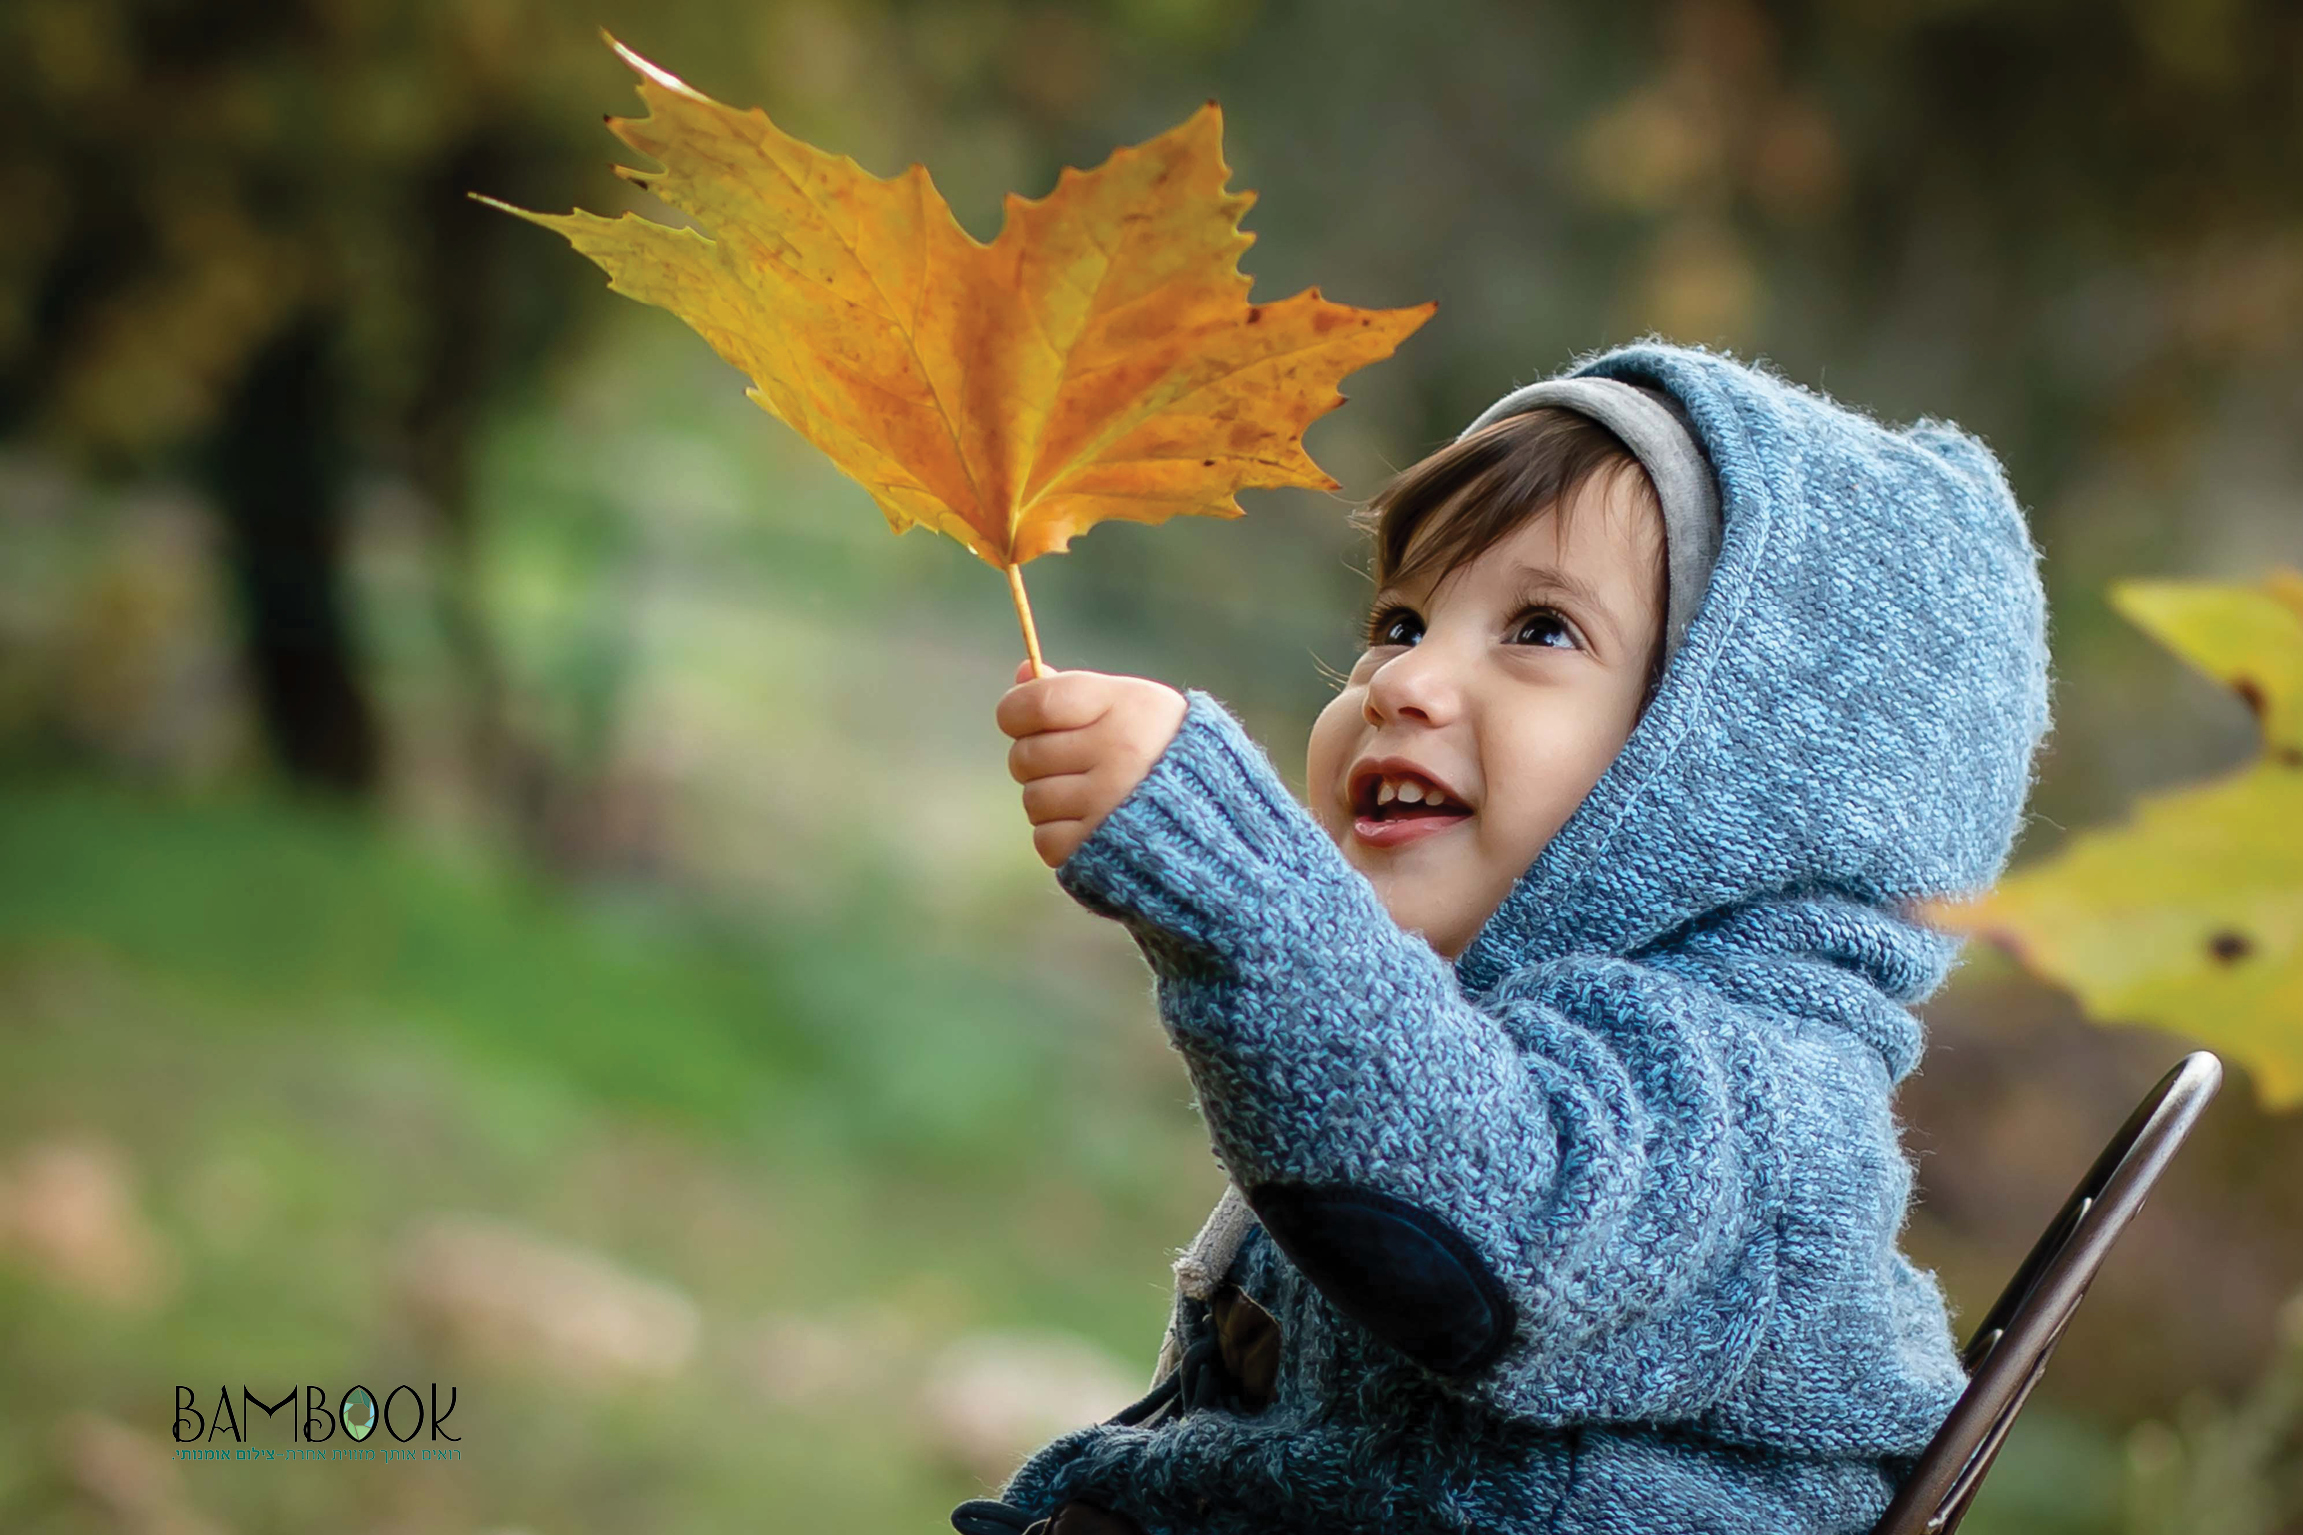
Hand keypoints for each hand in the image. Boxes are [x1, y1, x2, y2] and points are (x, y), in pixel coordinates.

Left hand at [997, 660, 1187, 868]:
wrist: (1219, 826)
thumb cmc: (1166, 754)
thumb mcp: (1133, 707)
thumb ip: (1076, 692)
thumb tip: (1024, 675)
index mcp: (1127, 707)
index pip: (1037, 703)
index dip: (1015, 711)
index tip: (1022, 719)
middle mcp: (1119, 753)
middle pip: (1025, 755)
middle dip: (1037, 760)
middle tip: (1071, 763)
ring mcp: (1109, 804)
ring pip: (1033, 799)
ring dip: (1051, 800)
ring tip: (1091, 797)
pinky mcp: (1099, 849)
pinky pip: (1045, 839)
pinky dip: (1061, 836)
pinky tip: (1093, 826)